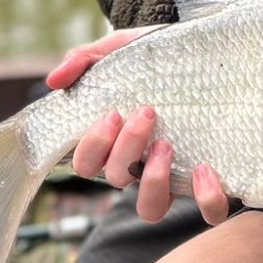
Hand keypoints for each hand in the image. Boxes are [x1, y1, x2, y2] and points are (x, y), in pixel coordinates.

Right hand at [54, 26, 229, 227]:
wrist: (201, 52)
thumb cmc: (152, 57)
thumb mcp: (119, 50)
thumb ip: (85, 60)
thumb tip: (54, 81)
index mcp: (112, 142)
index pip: (86, 164)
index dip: (93, 147)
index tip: (113, 113)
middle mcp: (137, 166)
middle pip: (115, 179)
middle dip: (126, 148)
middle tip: (146, 112)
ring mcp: (171, 177)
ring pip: (150, 210)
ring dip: (154, 182)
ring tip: (166, 145)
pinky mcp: (208, 182)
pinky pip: (208, 211)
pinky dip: (207, 200)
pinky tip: (205, 169)